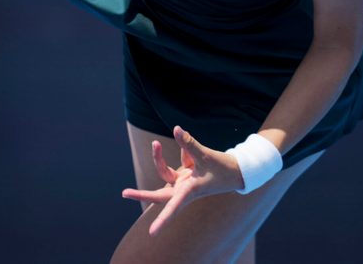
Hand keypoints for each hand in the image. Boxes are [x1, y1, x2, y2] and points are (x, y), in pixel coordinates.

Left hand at [121, 126, 243, 235]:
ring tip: (154, 144)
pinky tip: (183, 138)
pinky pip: (177, 160)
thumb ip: (189, 143)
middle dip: (142, 194)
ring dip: (157, 158)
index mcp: (190, 192)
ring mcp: (184, 182)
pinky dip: (181, 149)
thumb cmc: (224, 168)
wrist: (238, 170)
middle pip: (159, 195)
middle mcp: (184, 189)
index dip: (162, 220)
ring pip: (164, 172)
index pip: (172, 207)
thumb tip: (176, 129)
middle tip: (124, 193)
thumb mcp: (206, 155)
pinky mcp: (186, 174)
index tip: (151, 233)